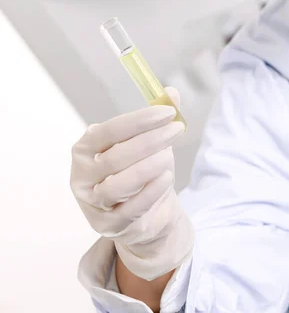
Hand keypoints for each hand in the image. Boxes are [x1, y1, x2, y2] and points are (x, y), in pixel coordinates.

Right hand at [70, 87, 193, 279]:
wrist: (146, 214)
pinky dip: (151, 192)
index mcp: (85, 149)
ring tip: (169, 156)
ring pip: (117, 185)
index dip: (138, 120)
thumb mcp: (150, 142)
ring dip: (148, 168)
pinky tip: (166, 177)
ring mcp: (92, 204)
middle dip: (149, 141)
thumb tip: (172, 92)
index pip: (108, 131)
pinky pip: (129, 209)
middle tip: (176, 129)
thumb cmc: (142, 171)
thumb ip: (158, 118)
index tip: (167, 112)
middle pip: (115, 157)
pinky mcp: (108, 226)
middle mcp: (82, 176)